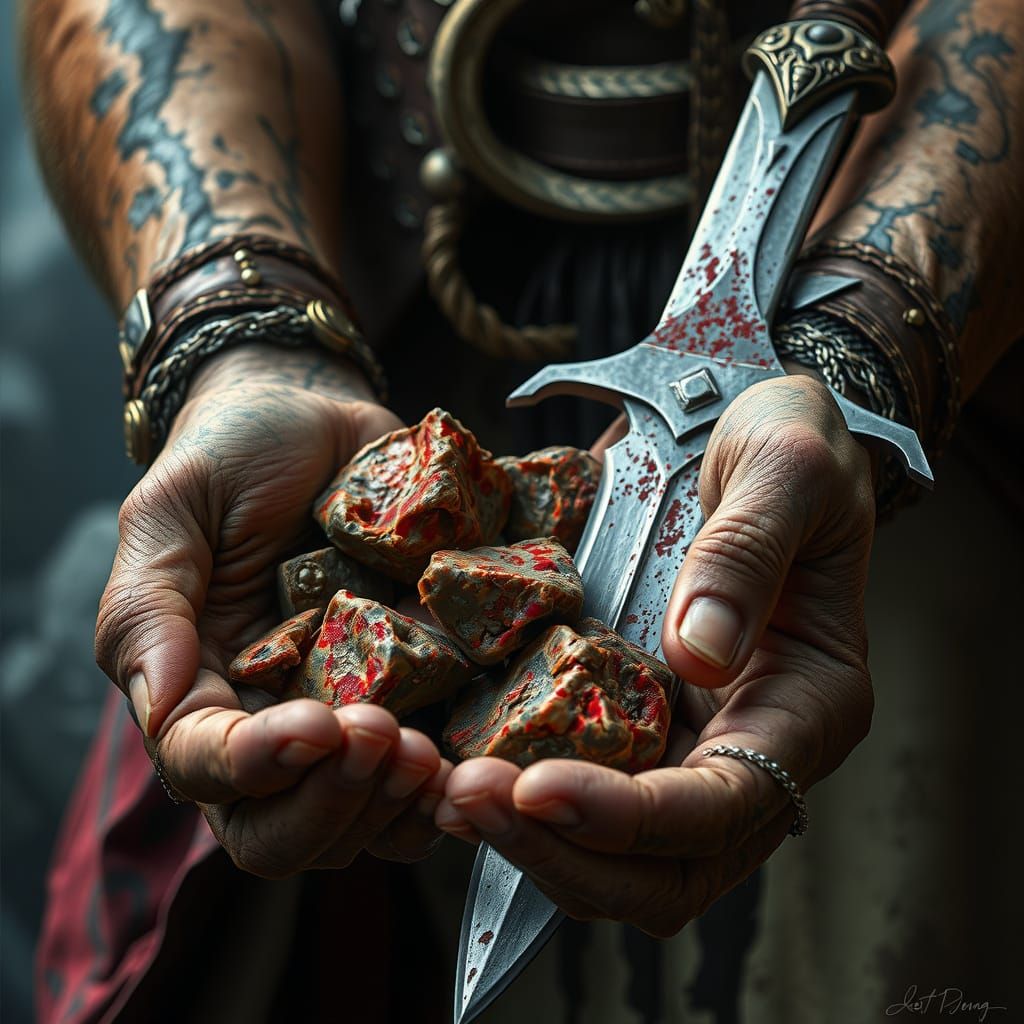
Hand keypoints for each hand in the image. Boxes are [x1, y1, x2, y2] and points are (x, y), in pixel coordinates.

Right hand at [95, 345, 449, 875]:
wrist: (315, 418)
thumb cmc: (232, 460)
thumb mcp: (172, 515)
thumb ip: (148, 608)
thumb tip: (161, 701)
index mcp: (202, 694)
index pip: (206, 771)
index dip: (255, 769)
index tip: (313, 729)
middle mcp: (273, 726)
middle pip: (283, 833)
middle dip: (335, 802)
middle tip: (385, 738)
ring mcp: (350, 719)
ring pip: (363, 826)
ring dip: (397, 809)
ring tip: (431, 754)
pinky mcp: (417, 698)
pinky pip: (432, 783)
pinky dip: (455, 791)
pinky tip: (480, 761)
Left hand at [435, 374, 875, 934]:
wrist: (750, 430)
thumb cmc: (788, 441)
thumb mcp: (783, 468)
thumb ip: (747, 555)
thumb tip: (696, 658)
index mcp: (807, 707)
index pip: (726, 807)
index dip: (633, 817)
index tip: (540, 787)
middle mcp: (747, 747)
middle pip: (665, 867)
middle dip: (565, 854)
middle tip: (467, 802)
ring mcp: (685, 740)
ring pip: (613, 850)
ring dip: (530, 841)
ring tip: (447, 795)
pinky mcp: (630, 715)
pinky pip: (577, 786)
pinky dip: (519, 799)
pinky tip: (455, 767)